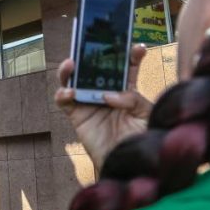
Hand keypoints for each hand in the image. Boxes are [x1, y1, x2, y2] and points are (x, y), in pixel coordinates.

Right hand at [55, 44, 152, 170]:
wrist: (128, 165)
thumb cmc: (141, 140)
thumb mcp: (146, 115)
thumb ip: (133, 99)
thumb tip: (109, 95)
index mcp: (127, 89)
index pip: (128, 67)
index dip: (132, 54)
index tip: (138, 48)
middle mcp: (106, 92)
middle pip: (96, 67)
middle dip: (93, 53)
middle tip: (92, 43)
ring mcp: (90, 102)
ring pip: (75, 79)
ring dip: (70, 69)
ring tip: (71, 63)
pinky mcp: (77, 115)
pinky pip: (64, 101)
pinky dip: (63, 94)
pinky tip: (70, 93)